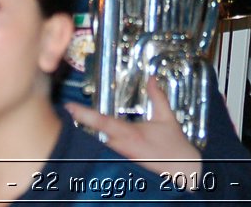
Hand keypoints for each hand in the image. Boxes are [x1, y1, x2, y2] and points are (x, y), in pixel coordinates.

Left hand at [66, 77, 201, 184]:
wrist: (183, 171)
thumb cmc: (174, 146)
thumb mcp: (167, 118)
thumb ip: (157, 97)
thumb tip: (151, 78)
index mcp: (130, 134)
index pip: (102, 122)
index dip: (84, 114)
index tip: (70, 107)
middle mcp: (121, 148)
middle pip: (93, 136)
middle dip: (80, 125)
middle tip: (68, 112)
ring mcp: (120, 158)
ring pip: (98, 146)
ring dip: (88, 135)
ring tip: (76, 121)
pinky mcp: (122, 165)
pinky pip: (105, 154)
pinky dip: (99, 145)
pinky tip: (92, 139)